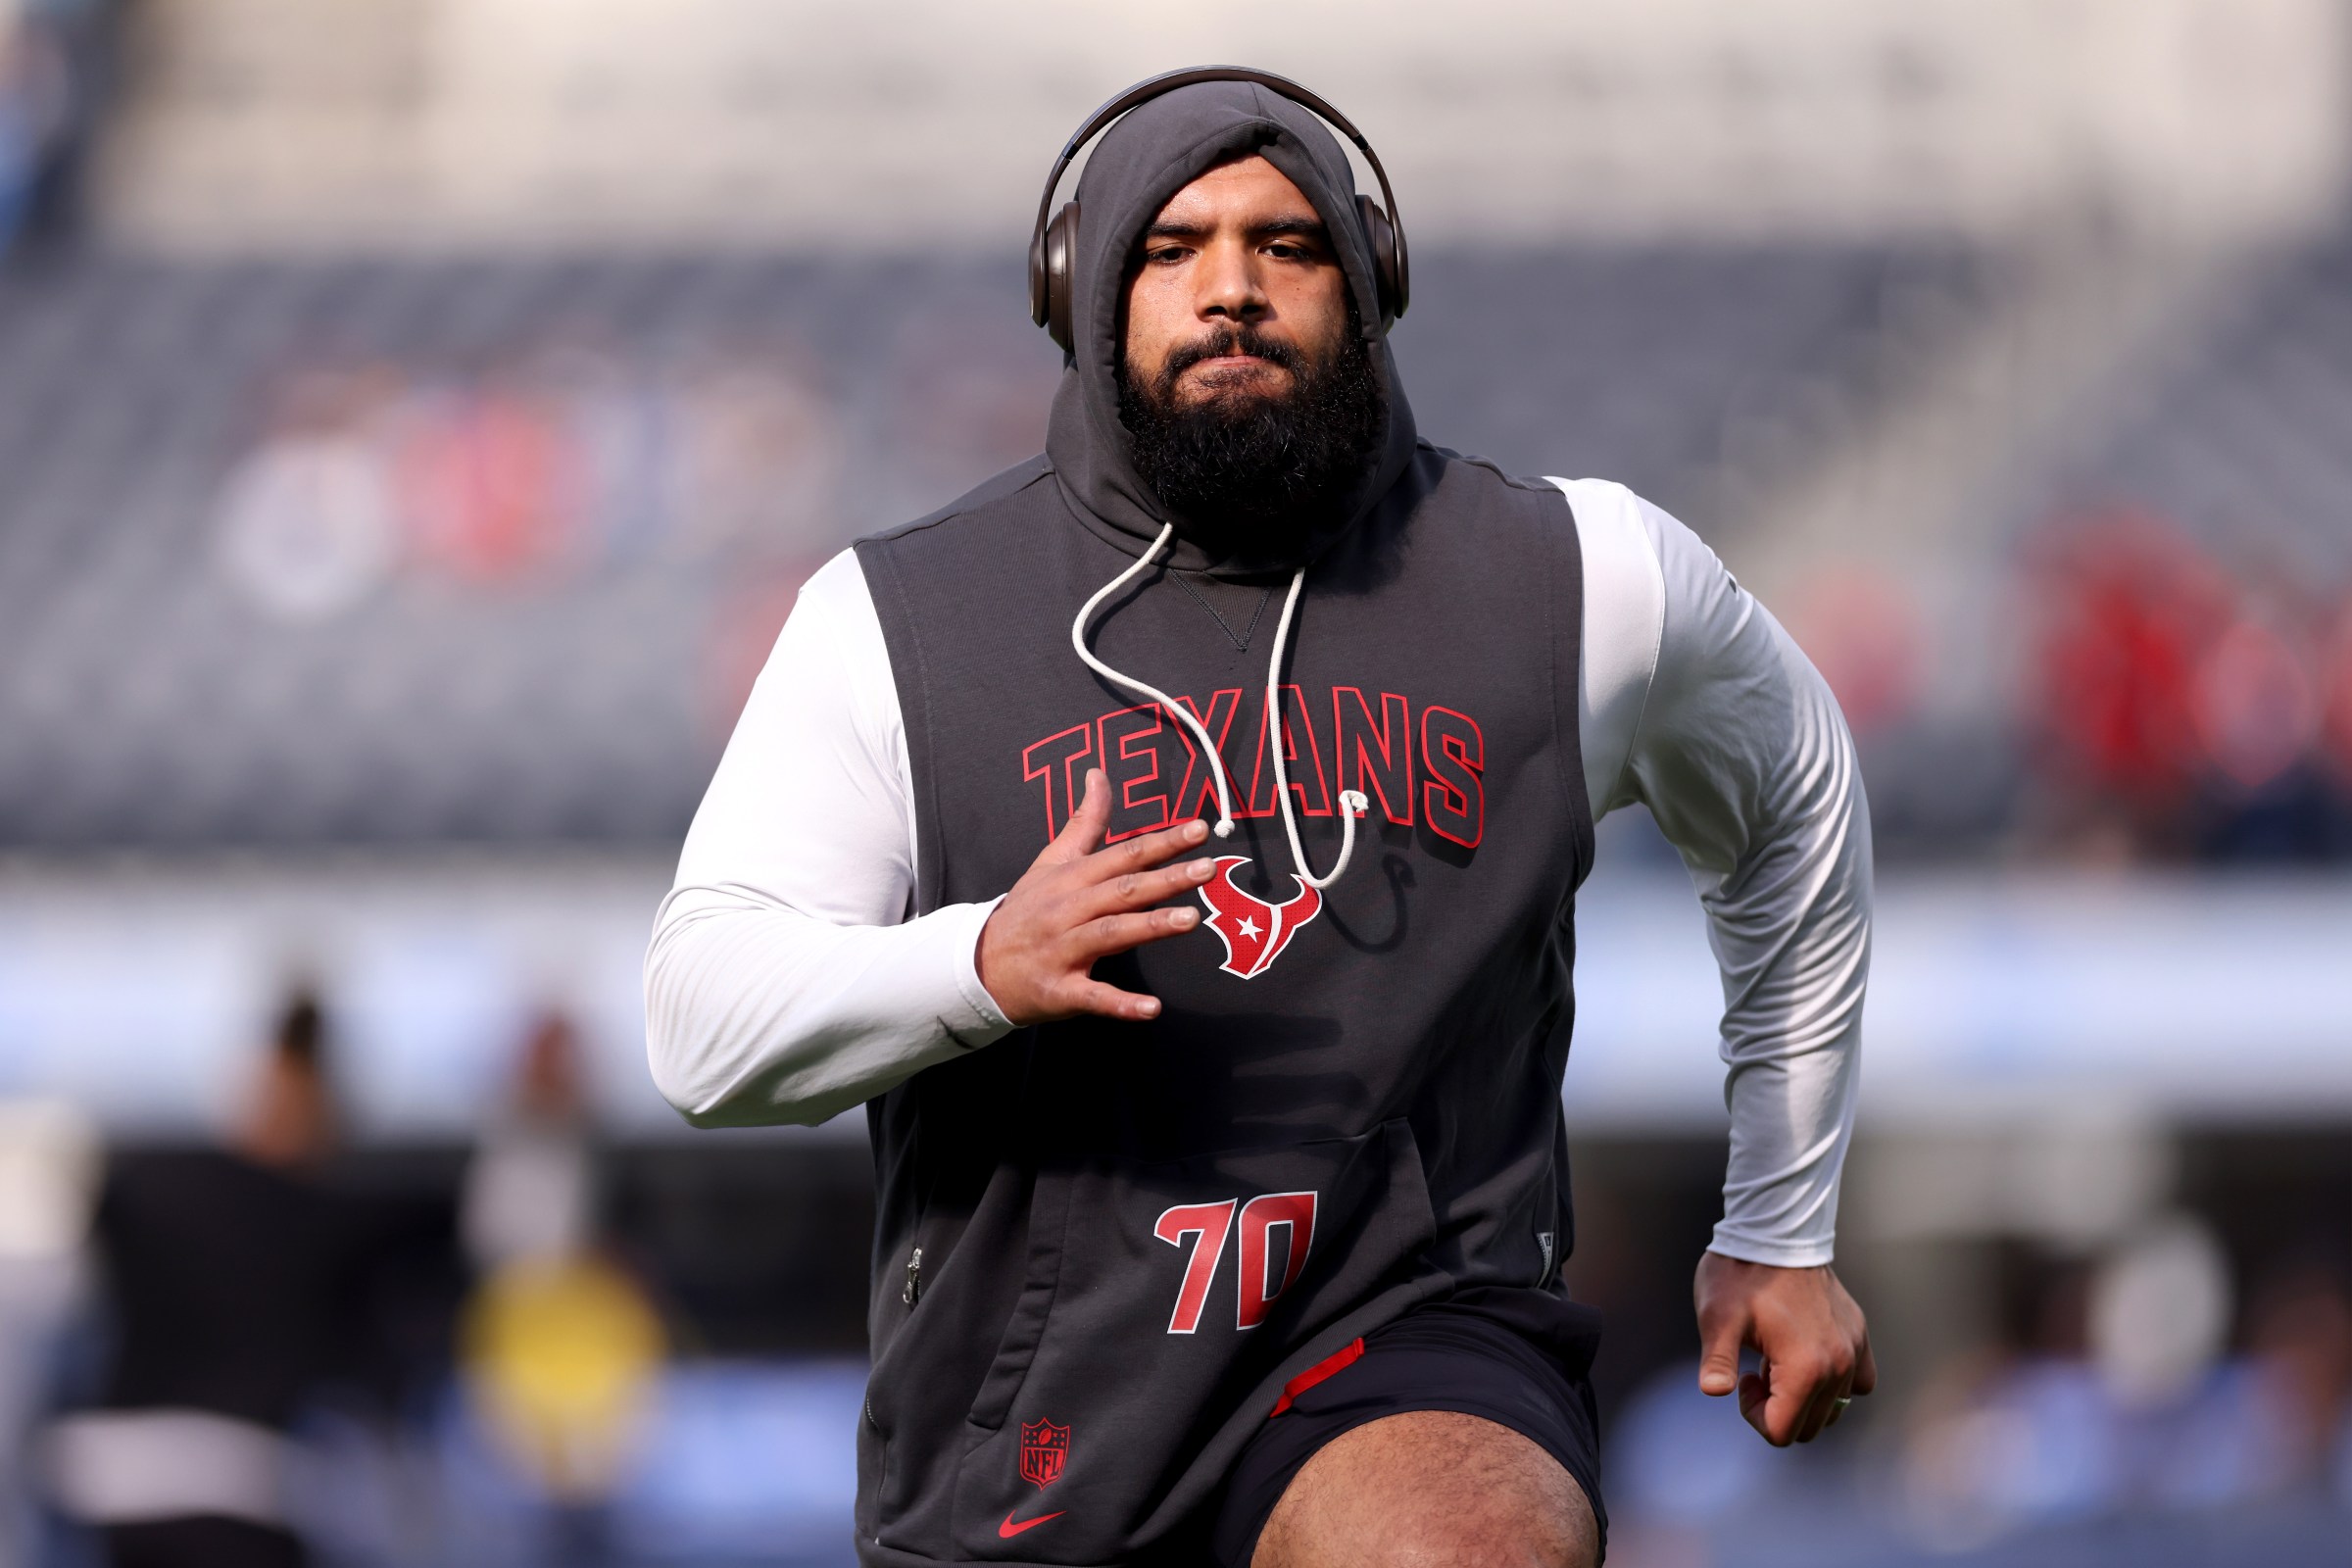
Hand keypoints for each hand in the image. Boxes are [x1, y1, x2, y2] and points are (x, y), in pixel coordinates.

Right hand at [977, 769, 1214, 1025]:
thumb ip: (1084, 823)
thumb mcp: (1051, 861)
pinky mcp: (1059, 990)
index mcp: (1071, 878)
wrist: (978, 966)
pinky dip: (1120, 1004)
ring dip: (1149, 926)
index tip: (1198, 830)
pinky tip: (1151, 1009)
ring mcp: (1062, 950)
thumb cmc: (1026, 910)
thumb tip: (1098, 774)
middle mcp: (1067, 910)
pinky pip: (1093, 996)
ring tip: (1191, 920)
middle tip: (1208, 868)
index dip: (1160, 842)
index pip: (1121, 855)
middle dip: (1165, 878)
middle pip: (1121, 890)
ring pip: (1110, 934)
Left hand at [1694, 1251, 1876, 1446]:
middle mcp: (1839, 1365)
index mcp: (1805, 1368)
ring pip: (1834, 1409)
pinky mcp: (1860, 1334)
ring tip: (1778, 1360)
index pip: (1782, 1432)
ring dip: (1804, 1396)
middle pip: (1809, 1427)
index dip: (1754, 1415)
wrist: (1775, 1230)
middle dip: (1778, 1409)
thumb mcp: (1717, 1318)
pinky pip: (1860, 1382)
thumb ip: (1716, 1360)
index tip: (1743, 1379)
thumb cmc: (1741, 1274)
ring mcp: (1854, 1349)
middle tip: (1756, 1371)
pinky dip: (1836, 1382)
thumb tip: (1713, 1390)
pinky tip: (1809, 1357)